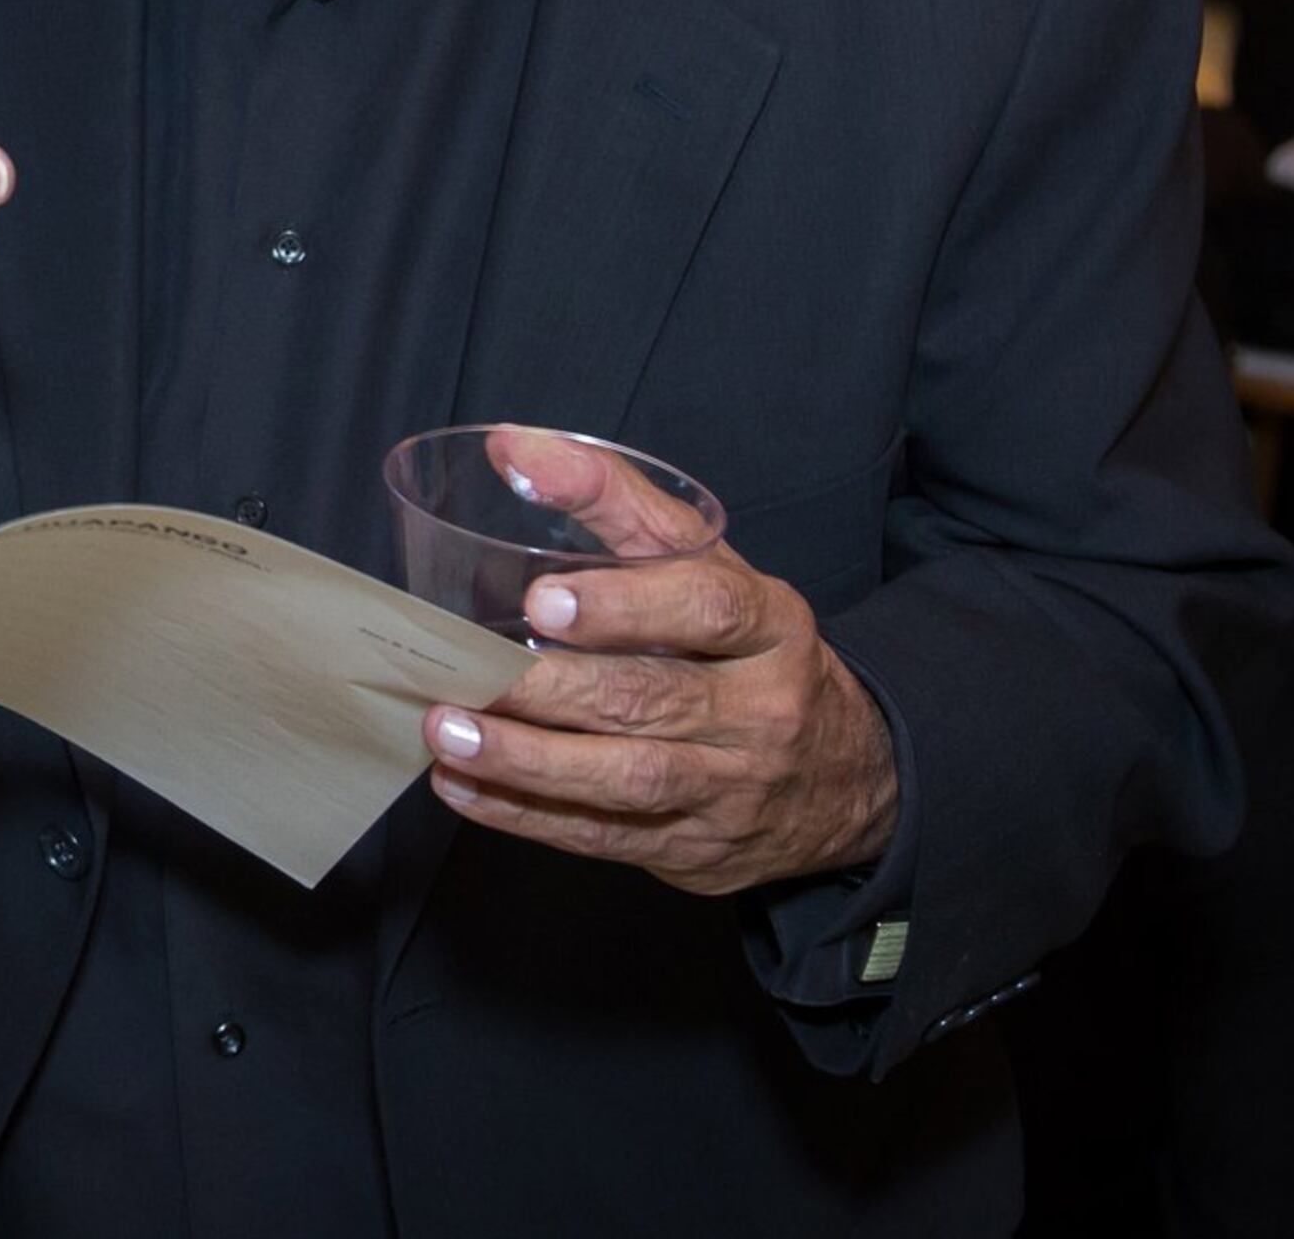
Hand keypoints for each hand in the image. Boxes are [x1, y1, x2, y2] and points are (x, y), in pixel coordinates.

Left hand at [421, 428, 896, 896]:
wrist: (846, 775)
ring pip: (627, 778)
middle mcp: (759, 710)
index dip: (626, 605)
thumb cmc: (748, 650)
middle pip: (652, 699)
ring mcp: (729, 787)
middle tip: (468, 673)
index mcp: (771, 626)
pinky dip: (526, 815)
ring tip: (448, 733)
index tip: (543, 598)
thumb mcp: (708, 564)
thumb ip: (615, 501)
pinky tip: (463, 787)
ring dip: (527, 761)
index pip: (709, 609)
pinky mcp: (694, 847)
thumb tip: (514, 448)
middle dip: (552, 692)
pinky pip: (605, 835)